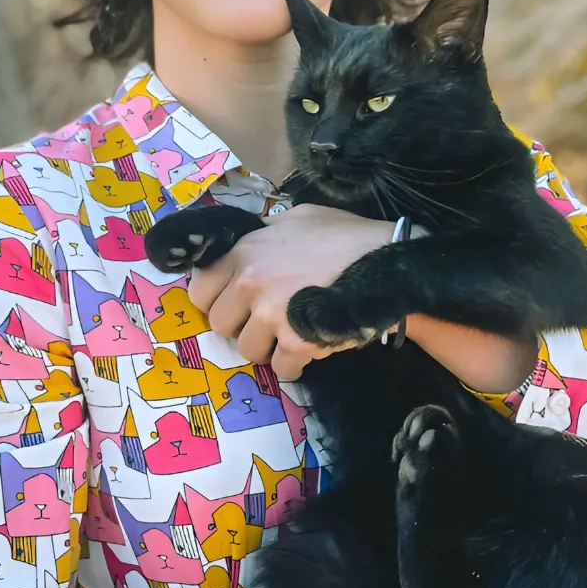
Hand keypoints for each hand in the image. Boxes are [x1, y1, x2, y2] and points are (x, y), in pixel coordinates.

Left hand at [187, 204, 393, 380]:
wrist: (387, 260)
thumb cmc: (345, 234)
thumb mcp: (298, 218)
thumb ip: (266, 233)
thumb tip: (252, 241)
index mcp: (245, 251)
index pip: (199, 291)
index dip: (216, 302)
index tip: (233, 306)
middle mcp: (250, 282)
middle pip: (221, 326)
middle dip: (242, 327)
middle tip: (266, 322)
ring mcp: (271, 313)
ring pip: (248, 351)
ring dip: (268, 348)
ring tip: (290, 334)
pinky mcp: (296, 341)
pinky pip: (281, 369)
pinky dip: (294, 366)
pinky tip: (309, 349)